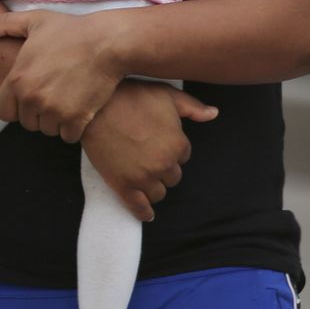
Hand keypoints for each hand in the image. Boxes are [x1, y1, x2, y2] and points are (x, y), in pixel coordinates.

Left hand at [0, 8, 130, 141]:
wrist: (107, 42)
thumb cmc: (70, 30)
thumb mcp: (34, 21)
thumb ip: (2, 25)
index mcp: (16, 79)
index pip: (4, 112)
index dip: (16, 106)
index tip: (30, 96)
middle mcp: (31, 98)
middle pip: (27, 123)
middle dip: (37, 113)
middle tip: (53, 94)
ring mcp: (53, 110)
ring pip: (47, 130)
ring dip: (56, 121)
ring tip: (67, 99)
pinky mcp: (76, 119)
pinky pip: (68, 136)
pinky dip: (74, 127)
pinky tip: (80, 109)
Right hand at [80, 80, 218, 220]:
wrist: (95, 108)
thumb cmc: (131, 97)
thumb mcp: (166, 94)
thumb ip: (192, 106)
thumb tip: (213, 113)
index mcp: (178, 144)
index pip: (183, 157)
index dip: (172, 150)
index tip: (159, 143)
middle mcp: (164, 165)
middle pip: (172, 177)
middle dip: (164, 169)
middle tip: (148, 157)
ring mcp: (143, 178)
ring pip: (158, 193)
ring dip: (154, 186)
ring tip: (143, 177)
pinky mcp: (123, 185)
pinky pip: (138, 207)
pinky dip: (143, 213)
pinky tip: (146, 214)